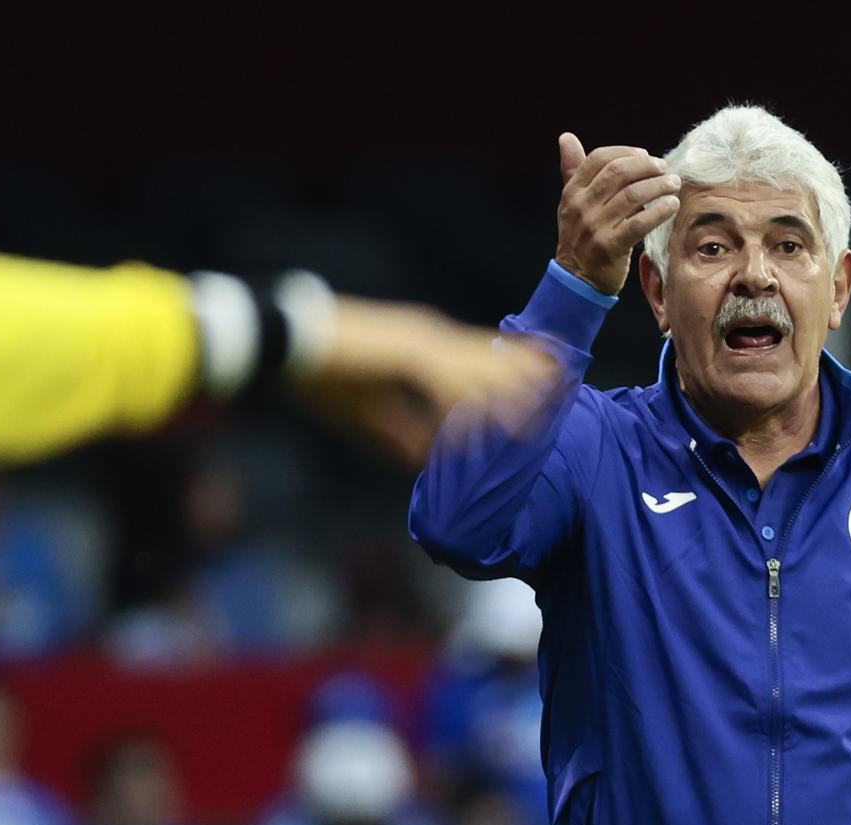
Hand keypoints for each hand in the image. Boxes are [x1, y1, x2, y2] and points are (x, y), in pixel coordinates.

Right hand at [291, 297, 557, 467]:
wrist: (284, 340)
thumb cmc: (321, 374)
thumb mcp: (367, 412)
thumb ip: (401, 434)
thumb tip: (428, 459)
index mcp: (423, 347)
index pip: (479, 360)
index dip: (512, 375)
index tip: (544, 390)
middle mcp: (429, 339)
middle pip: (492, 361)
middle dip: (527, 381)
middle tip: (565, 396)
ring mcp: (419, 343)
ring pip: (479, 372)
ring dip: (509, 396)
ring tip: (541, 420)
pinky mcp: (405, 354)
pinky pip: (445, 388)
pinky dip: (465, 412)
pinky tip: (481, 434)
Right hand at [554, 132, 681, 295]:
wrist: (576, 280)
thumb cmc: (580, 237)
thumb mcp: (571, 203)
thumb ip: (573, 170)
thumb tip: (567, 138)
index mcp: (572, 192)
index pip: (600, 158)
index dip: (627, 152)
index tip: (645, 156)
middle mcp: (581, 207)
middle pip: (619, 173)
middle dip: (647, 166)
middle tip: (665, 168)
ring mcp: (595, 227)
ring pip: (633, 195)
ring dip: (659, 185)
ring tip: (673, 184)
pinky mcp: (610, 246)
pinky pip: (639, 223)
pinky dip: (659, 211)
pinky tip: (672, 205)